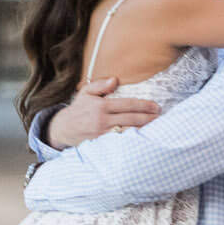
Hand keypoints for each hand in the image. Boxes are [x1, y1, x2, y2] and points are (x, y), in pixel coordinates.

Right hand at [45, 76, 160, 148]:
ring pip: (128, 131)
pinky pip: (120, 142)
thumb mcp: (85, 92)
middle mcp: (103, 120)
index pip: (127, 105)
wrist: (63, 129)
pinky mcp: (102, 144)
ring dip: (143, 129)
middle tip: (160, 116)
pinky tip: (143, 138)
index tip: (155, 106)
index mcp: (101, 106)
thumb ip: (100, 85)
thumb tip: (115, 80)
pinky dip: (132, 140)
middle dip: (148, 118)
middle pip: (131, 119)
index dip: (143, 105)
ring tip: (156, 127)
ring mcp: (102, 134)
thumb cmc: (78, 109)